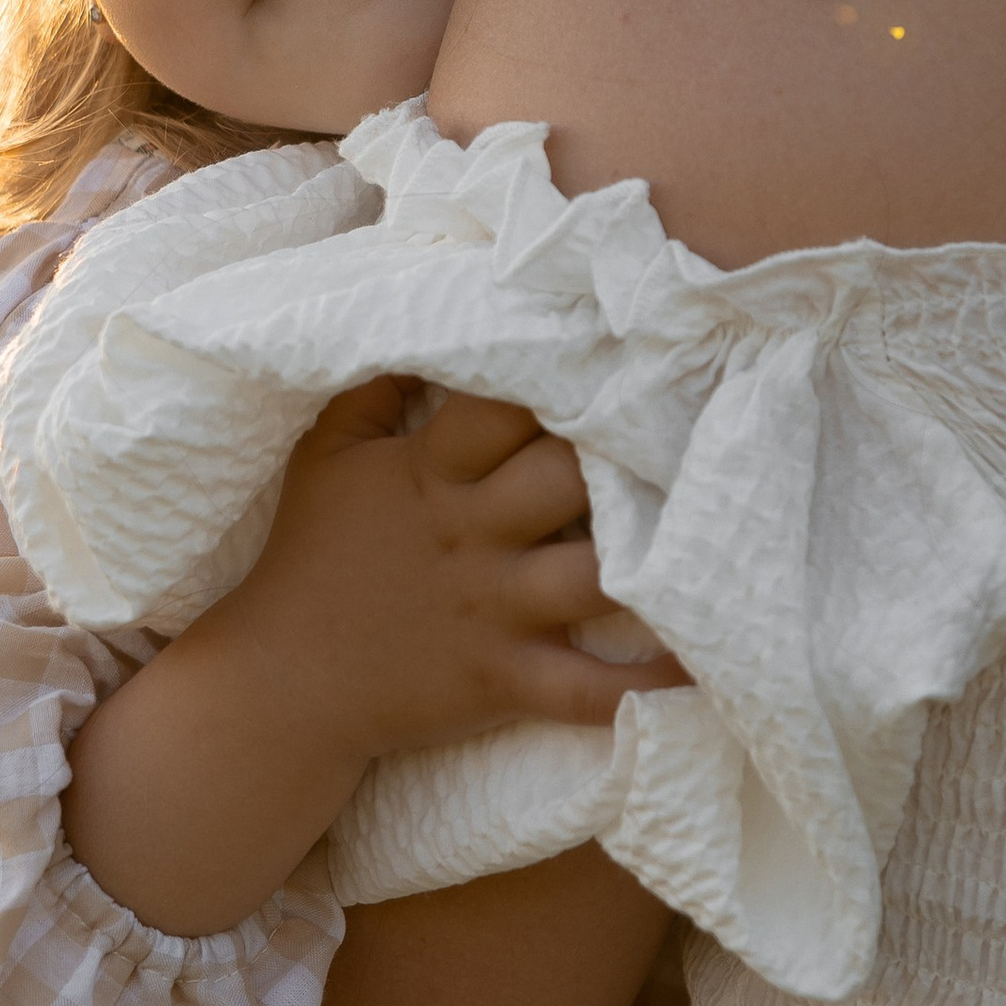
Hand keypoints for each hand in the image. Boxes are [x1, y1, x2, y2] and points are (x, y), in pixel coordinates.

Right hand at [221, 379, 682, 767]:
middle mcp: (471, 535)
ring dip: (657, 561)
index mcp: (432, 474)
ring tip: (721, 530)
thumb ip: (376, 382)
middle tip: (691, 425)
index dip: (561, 373)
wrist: (284, 683)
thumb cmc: (312, 556)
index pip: (502, 406)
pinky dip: (648, 687)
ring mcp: (493, 610)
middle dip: (623, 452)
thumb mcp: (328, 453)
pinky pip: (590, 689)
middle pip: (566, 476)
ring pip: (593, 576)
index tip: (618, 343)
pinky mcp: (505, 680)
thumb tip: (430, 315)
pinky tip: (706, 668)